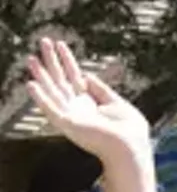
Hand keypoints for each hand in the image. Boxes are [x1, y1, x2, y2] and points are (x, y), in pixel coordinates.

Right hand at [26, 37, 150, 164]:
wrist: (131, 150)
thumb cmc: (129, 132)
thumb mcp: (117, 104)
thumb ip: (102, 90)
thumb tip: (87, 75)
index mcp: (90, 103)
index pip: (74, 76)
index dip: (67, 60)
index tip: (60, 44)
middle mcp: (78, 108)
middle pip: (60, 79)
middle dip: (52, 61)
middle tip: (43, 41)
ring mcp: (71, 116)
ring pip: (52, 91)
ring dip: (40, 75)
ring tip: (31, 58)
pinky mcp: (68, 125)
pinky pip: (51, 109)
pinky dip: (40, 98)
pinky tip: (31, 84)